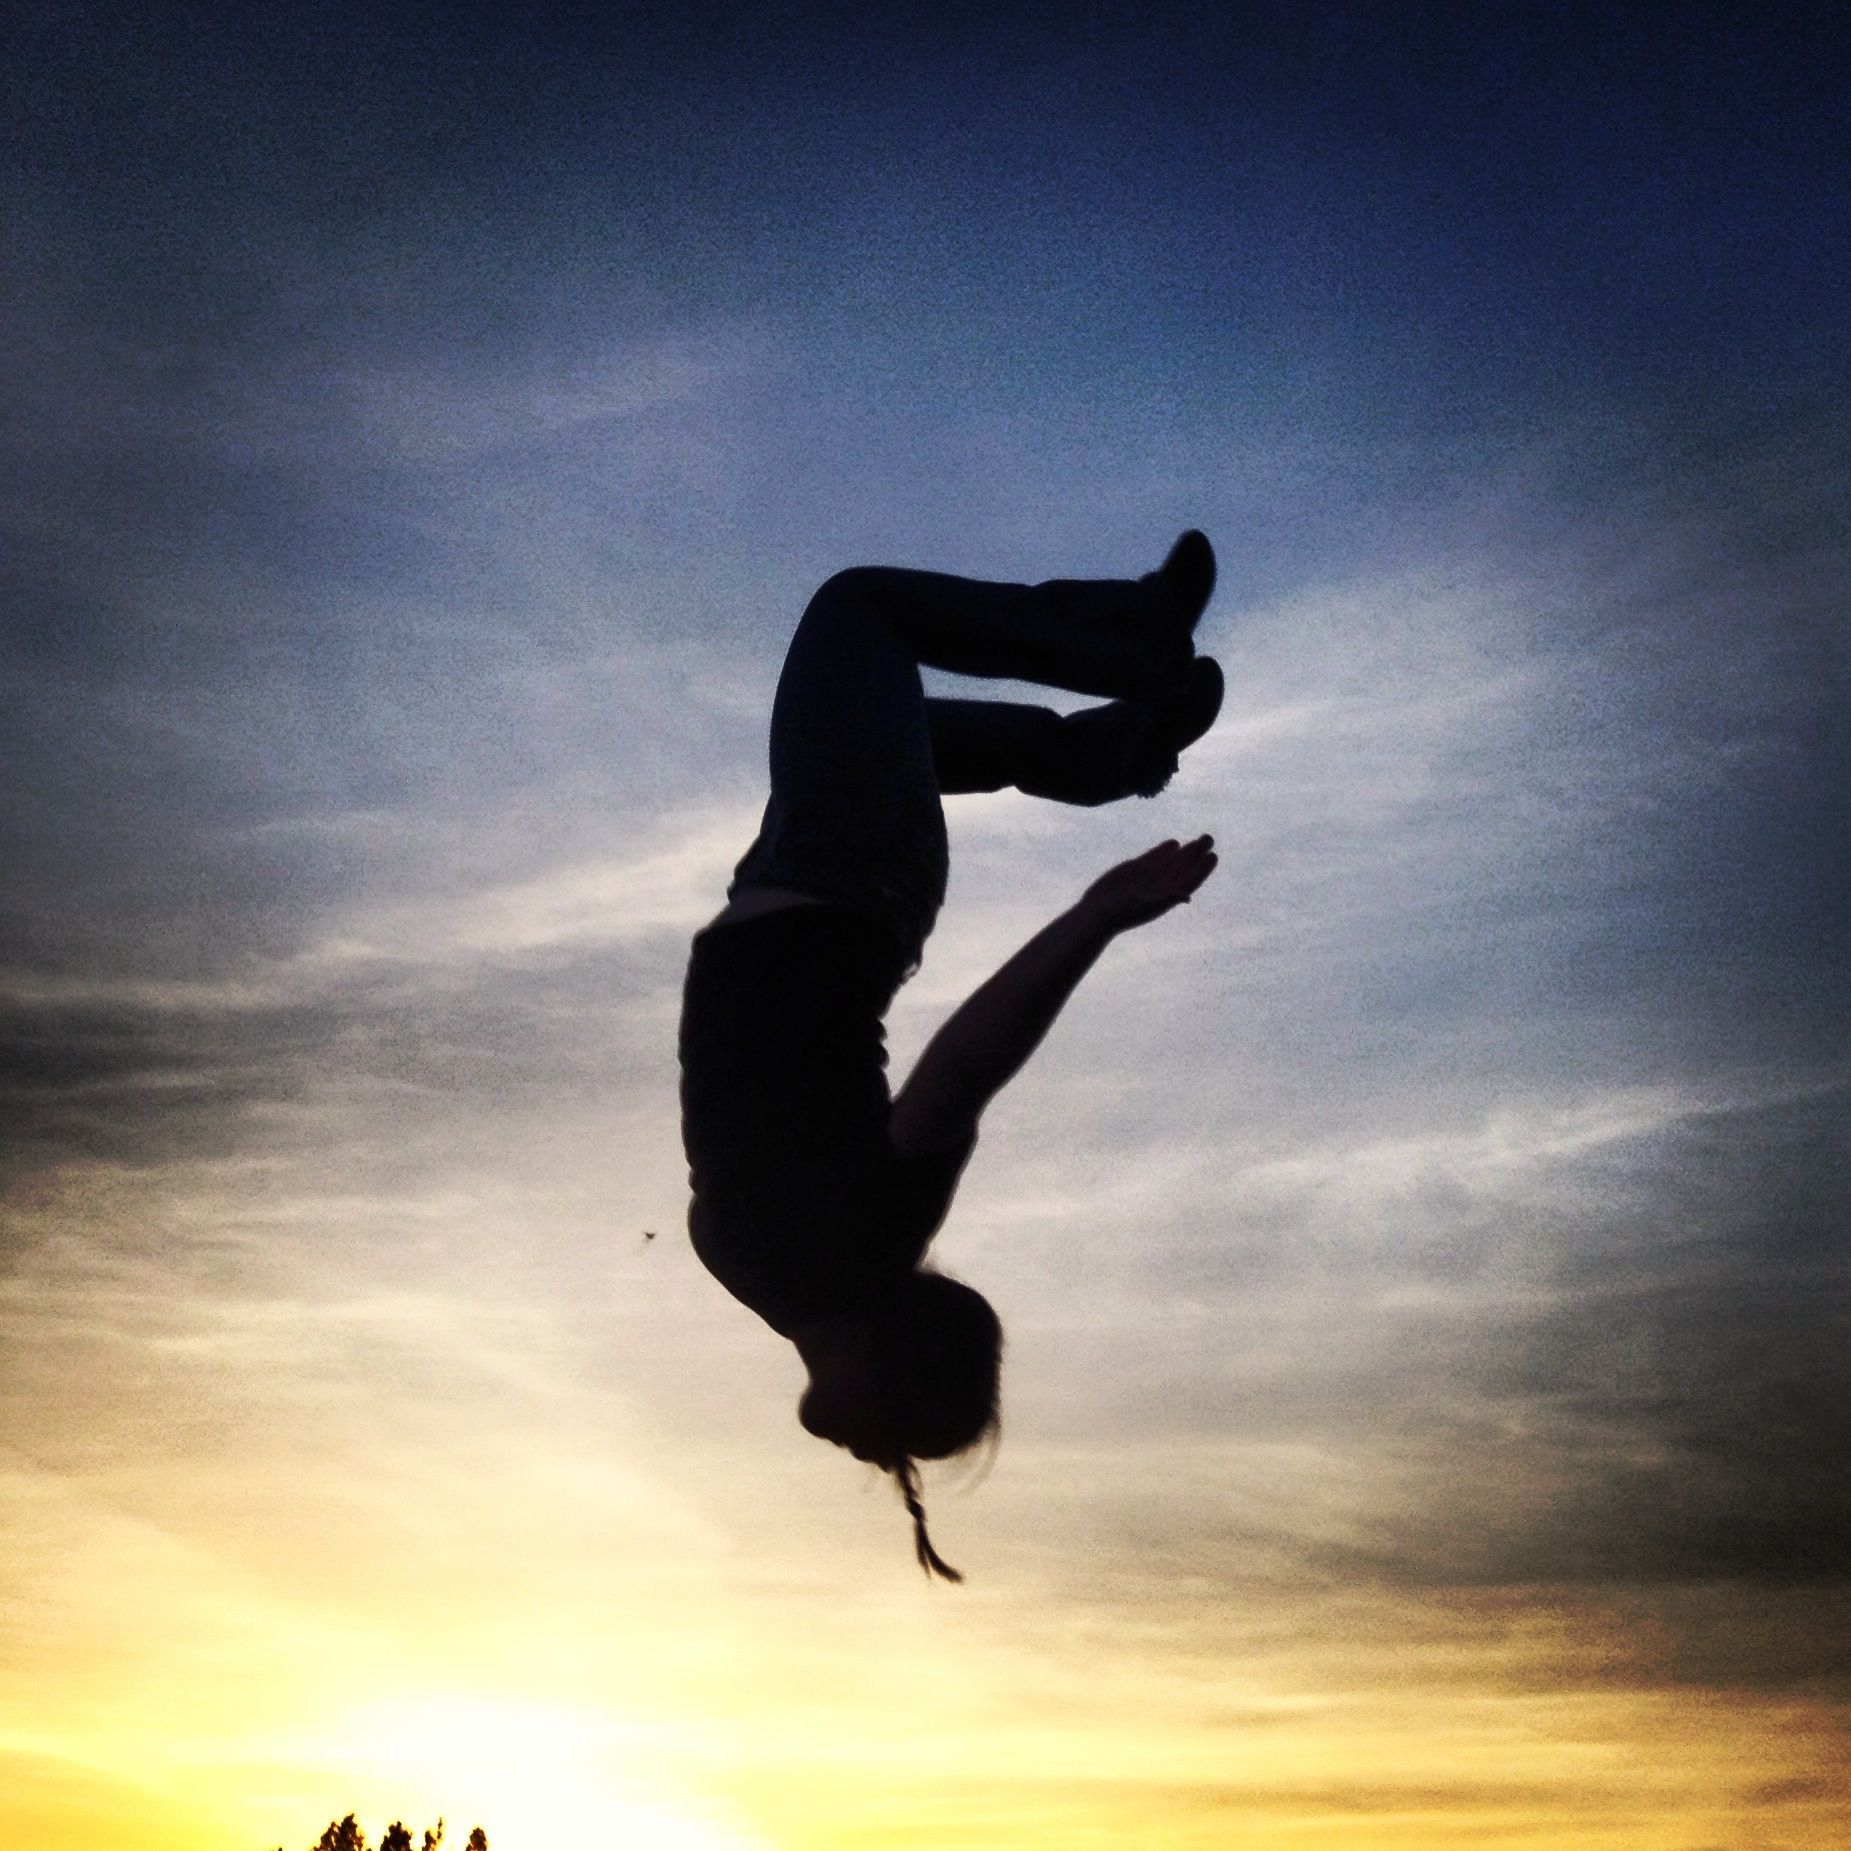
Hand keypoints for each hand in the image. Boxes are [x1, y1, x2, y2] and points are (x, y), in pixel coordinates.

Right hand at [1079, 835, 1217, 930]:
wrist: (1097, 913)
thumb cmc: (1122, 913)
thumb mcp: (1146, 906)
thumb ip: (1166, 899)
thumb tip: (1187, 897)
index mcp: (1167, 897)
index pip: (1189, 881)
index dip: (1202, 869)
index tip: (1213, 856)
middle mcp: (1160, 887)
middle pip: (1184, 868)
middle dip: (1197, 854)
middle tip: (1209, 838)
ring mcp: (1148, 878)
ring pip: (1171, 862)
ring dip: (1186, 851)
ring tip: (1200, 839)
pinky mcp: (1134, 870)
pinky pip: (1154, 859)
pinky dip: (1164, 851)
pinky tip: (1175, 843)